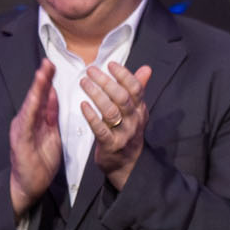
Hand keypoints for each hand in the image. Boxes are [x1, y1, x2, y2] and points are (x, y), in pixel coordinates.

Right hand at [9, 60, 62, 217]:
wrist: (29, 184)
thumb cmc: (40, 160)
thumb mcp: (52, 133)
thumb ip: (51, 114)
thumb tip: (54, 94)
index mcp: (35, 119)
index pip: (42, 96)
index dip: (47, 80)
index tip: (52, 64)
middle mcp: (26, 121)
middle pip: (35, 97)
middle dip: (41, 79)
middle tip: (48, 62)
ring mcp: (21, 130)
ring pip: (29, 106)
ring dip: (35, 90)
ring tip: (41, 75)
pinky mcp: (20, 141)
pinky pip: (26, 123)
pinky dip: (30, 110)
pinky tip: (34, 100)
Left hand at [81, 62, 153, 190]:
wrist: (128, 165)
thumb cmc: (128, 132)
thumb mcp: (137, 111)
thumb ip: (139, 89)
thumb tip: (146, 68)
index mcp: (140, 110)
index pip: (136, 89)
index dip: (124, 75)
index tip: (110, 64)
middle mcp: (134, 120)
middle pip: (122, 97)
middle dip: (105, 81)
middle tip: (91, 70)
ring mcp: (123, 133)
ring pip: (110, 111)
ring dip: (96, 94)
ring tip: (84, 82)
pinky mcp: (110, 145)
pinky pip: (100, 129)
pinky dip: (91, 116)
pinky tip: (83, 105)